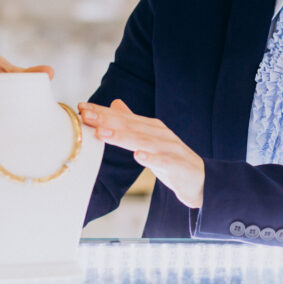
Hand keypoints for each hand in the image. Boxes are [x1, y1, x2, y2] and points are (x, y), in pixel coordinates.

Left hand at [79, 99, 204, 208]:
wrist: (201, 180)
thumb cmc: (171, 159)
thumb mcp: (149, 139)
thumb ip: (132, 122)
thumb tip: (114, 103)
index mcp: (151, 127)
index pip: (123, 117)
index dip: (103, 112)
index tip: (81, 108)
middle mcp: (160, 134)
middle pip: (131, 126)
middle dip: (107, 120)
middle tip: (86, 116)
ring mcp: (170, 149)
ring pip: (144, 141)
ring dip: (123, 137)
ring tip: (103, 134)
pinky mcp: (178, 166)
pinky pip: (164, 162)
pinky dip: (152, 158)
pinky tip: (139, 156)